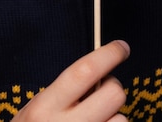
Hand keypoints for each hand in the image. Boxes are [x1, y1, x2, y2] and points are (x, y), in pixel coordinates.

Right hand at [13, 40, 129, 121]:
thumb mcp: (39, 109)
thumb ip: (65, 93)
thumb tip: (101, 72)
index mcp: (46, 107)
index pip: (84, 72)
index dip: (108, 55)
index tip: (122, 47)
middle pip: (114, 94)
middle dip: (112, 88)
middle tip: (101, 93)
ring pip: (121, 120)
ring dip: (113, 118)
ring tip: (95, 121)